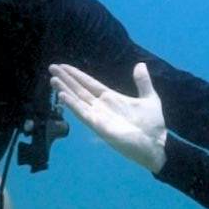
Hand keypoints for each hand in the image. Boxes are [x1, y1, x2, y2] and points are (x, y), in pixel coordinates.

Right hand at [49, 62, 168, 173]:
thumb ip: (142, 82)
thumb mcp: (149, 98)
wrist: (156, 143)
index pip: (89, 84)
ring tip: (53, 79)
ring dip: (65, 89)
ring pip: (77, 100)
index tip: (64, 66)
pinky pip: (83, 114)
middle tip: (51, 67)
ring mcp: (99, 116)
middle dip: (66, 79)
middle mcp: (101, 106)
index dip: (77, 75)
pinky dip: (72, 105)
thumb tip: (140, 65)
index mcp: (111, 98)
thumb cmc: (152, 125)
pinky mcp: (99, 126)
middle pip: (79, 90)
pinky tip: (62, 96)